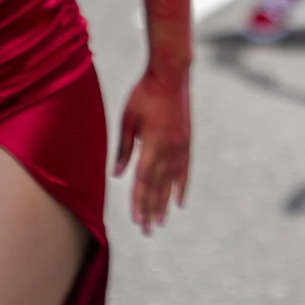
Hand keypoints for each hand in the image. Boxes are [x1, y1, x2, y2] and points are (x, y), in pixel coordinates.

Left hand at [115, 62, 190, 233]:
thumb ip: (124, 148)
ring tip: (161, 222)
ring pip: (171, 182)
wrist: (171, 74)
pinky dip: (181, 186)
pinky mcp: (187, 141)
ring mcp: (181, 146)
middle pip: (158, 186)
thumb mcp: (127, 119)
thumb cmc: (145, 93)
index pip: (144, 180)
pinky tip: (179, 201)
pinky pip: (184, 169)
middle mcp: (170, 149)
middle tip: (147, 230)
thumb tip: (117, 174)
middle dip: (151, 209)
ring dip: (164, 203)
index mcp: (153, 144)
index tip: (137, 220)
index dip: (139, 201)